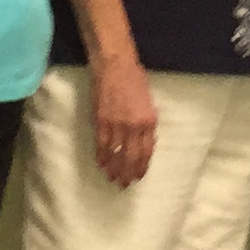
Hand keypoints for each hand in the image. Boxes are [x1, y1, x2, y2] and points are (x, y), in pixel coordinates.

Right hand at [91, 55, 158, 187]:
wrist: (115, 65)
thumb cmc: (135, 79)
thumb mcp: (149, 102)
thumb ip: (147, 123)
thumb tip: (144, 141)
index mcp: (148, 121)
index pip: (146, 151)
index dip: (142, 166)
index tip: (138, 176)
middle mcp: (133, 127)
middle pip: (130, 157)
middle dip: (128, 173)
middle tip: (125, 184)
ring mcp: (116, 125)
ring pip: (115, 154)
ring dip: (114, 168)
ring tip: (113, 178)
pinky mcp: (100, 121)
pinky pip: (101, 145)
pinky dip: (102, 156)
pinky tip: (102, 164)